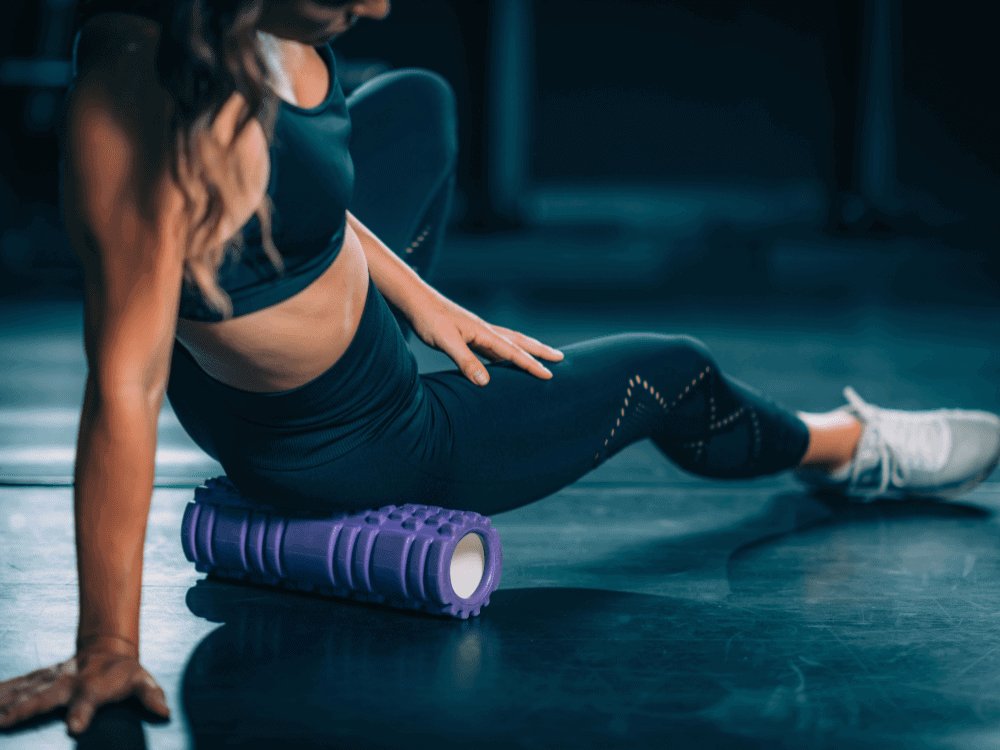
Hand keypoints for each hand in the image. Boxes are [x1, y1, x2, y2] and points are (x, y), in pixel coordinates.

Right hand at [0, 641, 168, 735]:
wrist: (108, 647)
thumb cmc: (125, 672)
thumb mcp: (143, 681)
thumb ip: (151, 696)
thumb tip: (165, 711)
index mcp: (94, 688)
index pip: (88, 702)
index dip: (83, 713)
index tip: (75, 726)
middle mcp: (69, 683)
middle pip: (45, 697)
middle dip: (24, 709)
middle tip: (4, 721)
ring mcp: (52, 680)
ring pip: (24, 691)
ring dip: (4, 701)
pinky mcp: (41, 679)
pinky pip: (17, 685)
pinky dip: (1, 691)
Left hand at [409, 292, 563, 385]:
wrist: (416, 301)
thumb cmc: (430, 320)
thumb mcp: (446, 342)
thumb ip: (466, 361)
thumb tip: (486, 381)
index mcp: (484, 333)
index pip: (513, 352)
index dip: (532, 364)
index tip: (550, 374)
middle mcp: (486, 331)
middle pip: (520, 342)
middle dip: (540, 351)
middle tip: (561, 358)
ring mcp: (478, 332)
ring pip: (510, 342)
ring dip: (527, 349)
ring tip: (542, 357)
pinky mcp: (470, 334)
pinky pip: (496, 345)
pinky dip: (507, 352)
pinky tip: (505, 360)